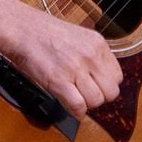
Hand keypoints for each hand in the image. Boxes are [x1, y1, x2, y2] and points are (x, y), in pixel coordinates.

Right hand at [4, 6, 122, 118]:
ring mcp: (75, 68)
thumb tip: (102, 78)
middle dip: (100, 97)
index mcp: (98, 43)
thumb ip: (93, 55)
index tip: (97, 85)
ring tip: (77, 97)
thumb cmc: (47, 33)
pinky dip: (77, 111)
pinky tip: (71, 106)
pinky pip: (78, 106)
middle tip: (87, 94)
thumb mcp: (80, 36)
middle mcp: (90, 56)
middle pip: (111, 92)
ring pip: (96, 101)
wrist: (23, 30)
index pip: (118, 76)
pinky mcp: (58, 81)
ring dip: (87, 104)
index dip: (107, 84)